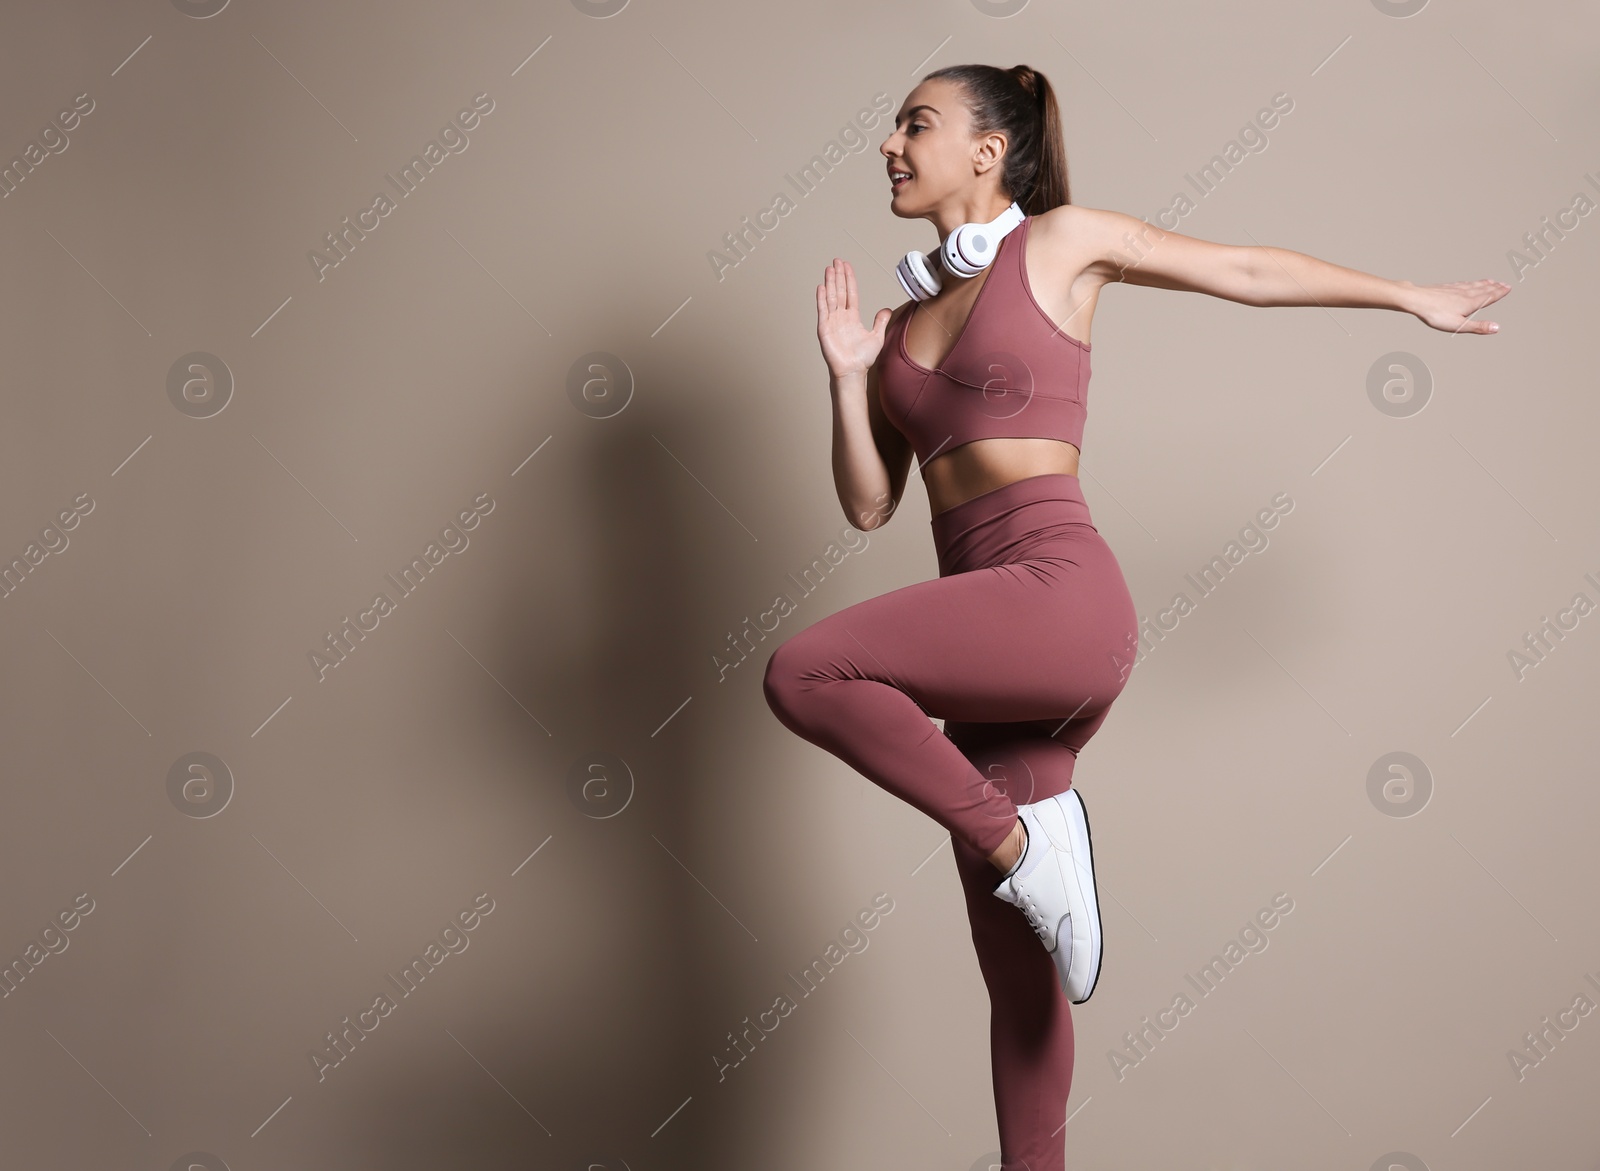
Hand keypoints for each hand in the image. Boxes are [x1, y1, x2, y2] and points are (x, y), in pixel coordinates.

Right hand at [817, 258, 890, 377]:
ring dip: (830, 282)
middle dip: (838, 275)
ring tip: (829, 268)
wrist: (853, 371)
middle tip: (837, 260)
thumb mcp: (877, 336)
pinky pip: (823, 310)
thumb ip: (880, 321)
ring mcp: (832, 321)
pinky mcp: (824, 328)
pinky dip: (822, 298)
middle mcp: (841, 317)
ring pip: (831, 297)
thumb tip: (887, 309)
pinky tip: (821, 287)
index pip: (850, 293)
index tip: (847, 266)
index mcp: (852, 317)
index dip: (849, 279)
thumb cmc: (862, 358)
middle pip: (839, 291)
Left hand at [1405, 278, 1508, 334]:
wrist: (1416, 299)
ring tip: (1490, 281)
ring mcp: (1455, 289)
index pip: (1489, 297)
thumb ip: (1477, 327)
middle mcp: (1465, 293)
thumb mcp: (1458, 325)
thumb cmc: (1435, 314)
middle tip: (1504, 284)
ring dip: (1484, 283)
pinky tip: (1467, 283)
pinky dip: (1470, 283)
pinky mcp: (1446, 287)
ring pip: (1473, 285)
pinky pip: (1462, 284)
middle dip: (1494, 287)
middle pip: (1483, 289)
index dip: (1499, 292)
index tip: (1509, 287)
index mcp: (1470, 302)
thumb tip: (1497, 328)